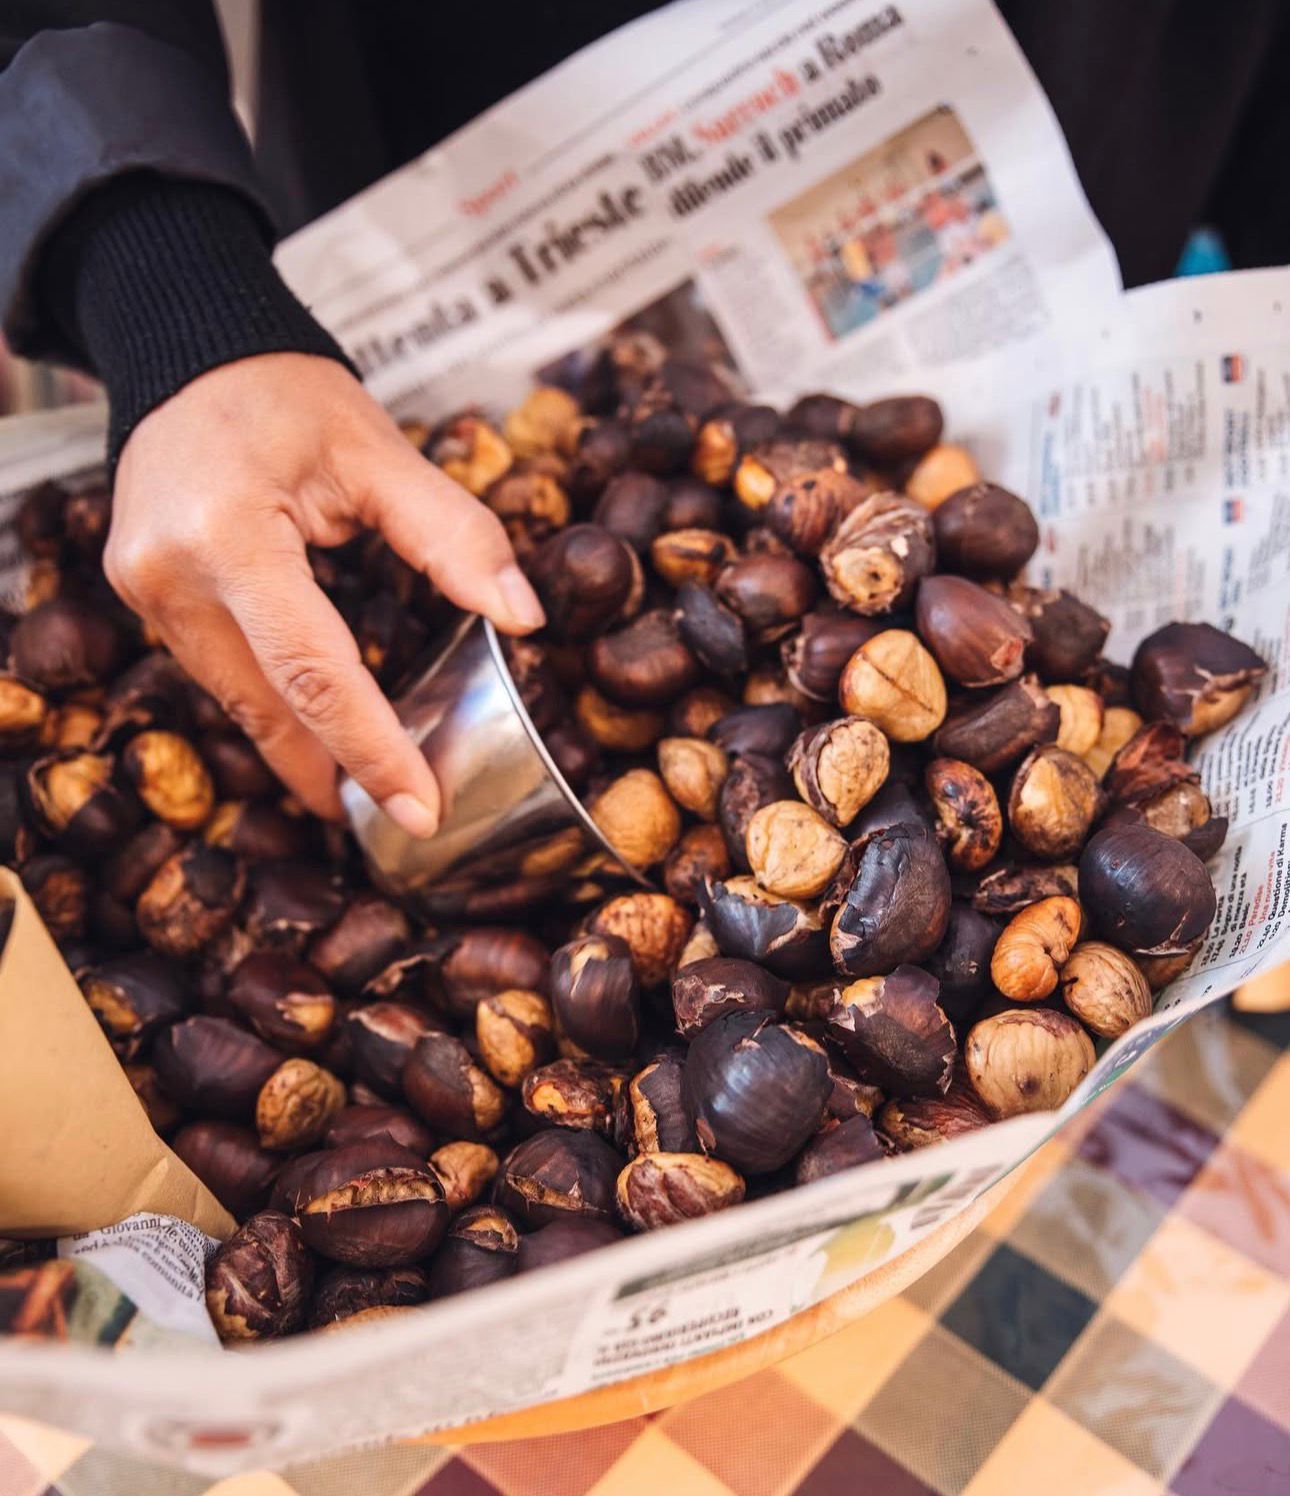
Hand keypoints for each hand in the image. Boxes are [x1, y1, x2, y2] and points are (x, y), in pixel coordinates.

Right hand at [107, 353, 543, 833]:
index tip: (421, 809)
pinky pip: (218, 674)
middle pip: (267, 706)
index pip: (313, 673)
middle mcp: (168, 575)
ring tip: (366, 796)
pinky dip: (273, 710)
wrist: (186, 355)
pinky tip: (316, 740)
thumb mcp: (379, 450)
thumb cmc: (285, 393)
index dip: (373, 749)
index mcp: (228, 535)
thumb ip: (455, 534)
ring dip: (302, 753)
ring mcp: (145, 591)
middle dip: (337, 774)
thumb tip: (525, 617)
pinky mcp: (146, 597)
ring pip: (237, 702)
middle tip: (402, 824)